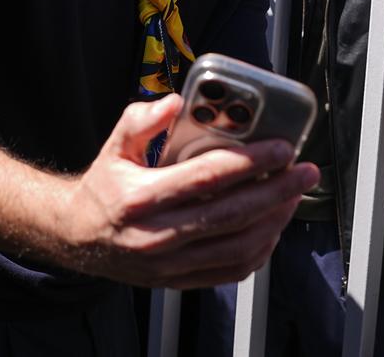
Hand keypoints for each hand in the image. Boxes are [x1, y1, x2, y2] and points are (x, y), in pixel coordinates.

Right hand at [59, 96, 318, 288]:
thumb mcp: (115, 145)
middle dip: (277, 191)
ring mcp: (169, 263)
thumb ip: (143, 119)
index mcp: (141, 197)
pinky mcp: (178, 280)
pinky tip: (272, 226)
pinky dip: (259, 250)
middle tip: (304, 171)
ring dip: (274, 220)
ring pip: (237, 246)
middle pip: (231, 214)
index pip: (206, 178)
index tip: (281, 148)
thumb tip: (175, 103)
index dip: (249, 162)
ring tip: (294, 195)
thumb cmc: (104, 187)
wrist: (78, 237)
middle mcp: (156, 235)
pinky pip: (230, 270)